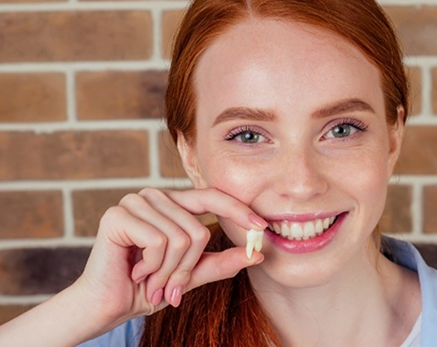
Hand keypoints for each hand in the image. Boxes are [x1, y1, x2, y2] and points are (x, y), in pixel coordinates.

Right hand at [73, 187, 266, 330]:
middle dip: (186, 268)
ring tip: (150, 280)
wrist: (108, 305)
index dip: (238, 210)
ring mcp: (136, 201)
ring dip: (168, 272)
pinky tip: (136, 271)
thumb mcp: (191, 274)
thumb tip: (257, 254)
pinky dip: (153, 266)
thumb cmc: (148, 287)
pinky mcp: (119, 214)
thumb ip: (222, 262)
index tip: (262, 228)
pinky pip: (159, 241)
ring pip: (180, 238)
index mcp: (173, 204)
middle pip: (198, 229)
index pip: (213, 197)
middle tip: (169, 287)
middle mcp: (156, 197)